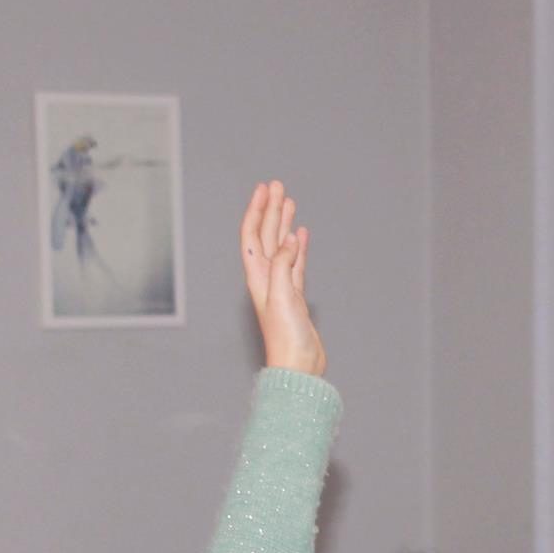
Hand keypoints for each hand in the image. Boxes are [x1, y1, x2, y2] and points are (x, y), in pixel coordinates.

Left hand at [240, 180, 324, 376]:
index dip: (257, 211)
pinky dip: (297, 246)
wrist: (297, 365)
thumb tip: (289, 239)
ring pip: (281, 245)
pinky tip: (300, 234)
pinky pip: (295, 262)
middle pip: (266, 235)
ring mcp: (281, 286)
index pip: (253, 235)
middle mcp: (267, 278)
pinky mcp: (295, 295)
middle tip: (278, 186)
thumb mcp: (283, 296)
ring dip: (283, 223)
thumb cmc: (286, 338)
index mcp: (258, 276)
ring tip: (289, 202)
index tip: (264, 190)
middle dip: (271, 210)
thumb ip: (284, 265)